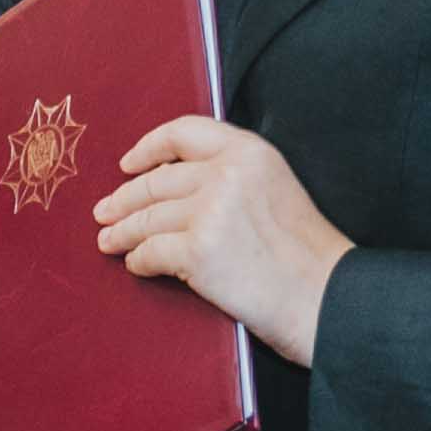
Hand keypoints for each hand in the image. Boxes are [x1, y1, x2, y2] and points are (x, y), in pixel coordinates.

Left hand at [92, 115, 352, 365]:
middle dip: (124, 199)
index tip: (128, 164)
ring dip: (122, 232)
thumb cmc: (306, 254)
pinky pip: (150, 252)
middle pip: (157, 180)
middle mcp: (227, 173)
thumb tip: (173, 182)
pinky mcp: (198, 251)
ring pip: (147, 218)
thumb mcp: (276, 188)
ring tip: (108, 241)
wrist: (326, 298)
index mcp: (250, 151)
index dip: (149, 147)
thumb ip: (234, 175)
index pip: (184, 132)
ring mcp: (210, 212)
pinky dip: (138, 260)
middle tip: (104, 212)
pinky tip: (136, 265)